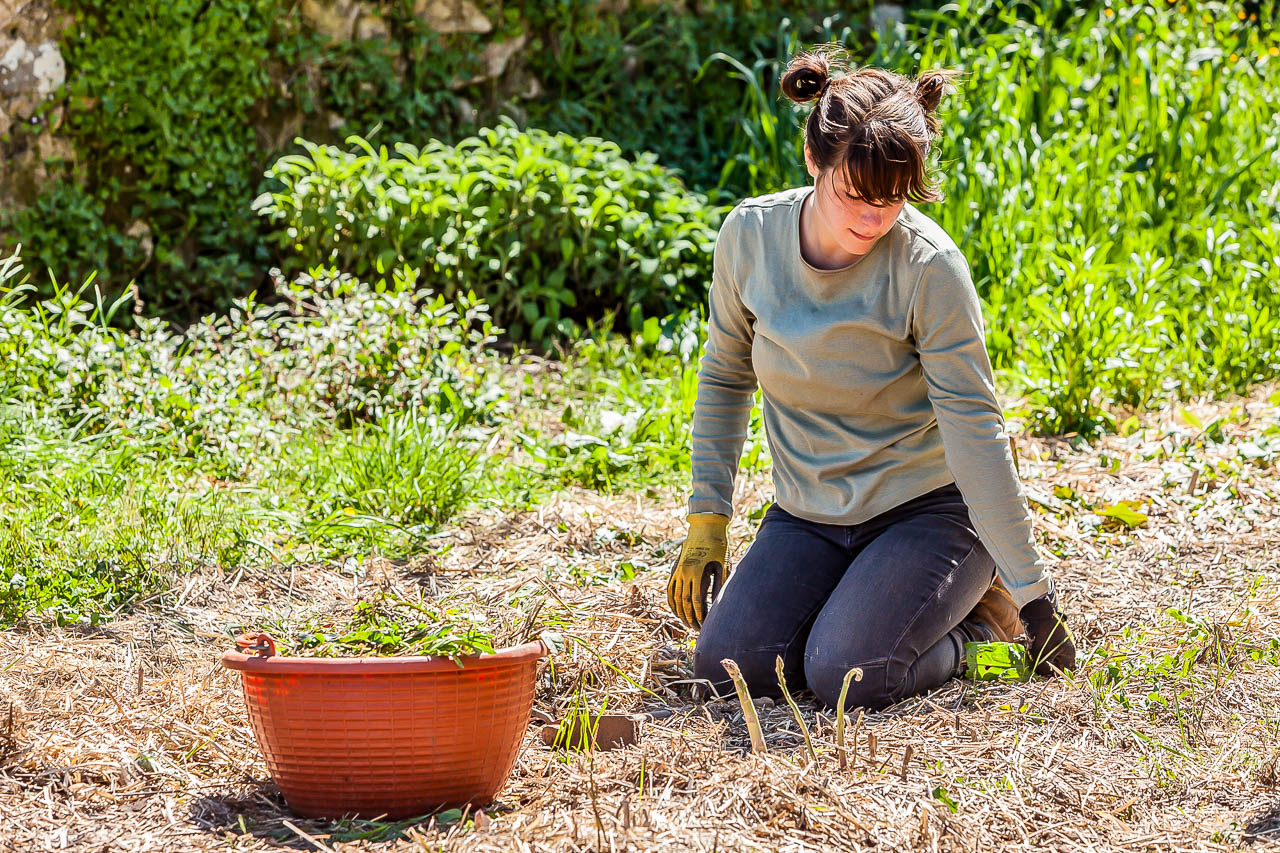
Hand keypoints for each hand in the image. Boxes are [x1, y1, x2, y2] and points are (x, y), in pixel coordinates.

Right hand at [666, 513, 728, 628]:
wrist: (705, 527)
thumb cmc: (718, 546)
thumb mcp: (723, 564)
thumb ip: (720, 585)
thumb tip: (718, 604)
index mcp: (696, 573)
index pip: (695, 601)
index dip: (699, 615)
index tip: (703, 625)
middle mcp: (684, 573)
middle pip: (683, 602)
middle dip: (689, 618)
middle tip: (695, 629)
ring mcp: (677, 570)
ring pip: (674, 597)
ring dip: (679, 612)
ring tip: (685, 623)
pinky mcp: (675, 568)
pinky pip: (669, 588)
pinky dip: (670, 601)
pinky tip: (675, 609)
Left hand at [1019, 592, 1075, 675]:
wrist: (1037, 611)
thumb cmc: (1043, 635)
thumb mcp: (1043, 655)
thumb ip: (1045, 669)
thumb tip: (1046, 676)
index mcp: (1069, 653)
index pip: (1067, 670)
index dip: (1058, 676)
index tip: (1047, 676)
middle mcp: (1066, 647)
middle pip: (1058, 663)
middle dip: (1047, 666)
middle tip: (1037, 666)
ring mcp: (1057, 640)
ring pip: (1049, 655)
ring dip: (1041, 657)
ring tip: (1033, 655)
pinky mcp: (1048, 635)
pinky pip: (1044, 647)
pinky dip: (1038, 649)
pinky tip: (1031, 647)